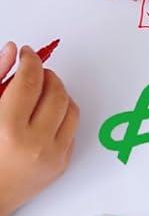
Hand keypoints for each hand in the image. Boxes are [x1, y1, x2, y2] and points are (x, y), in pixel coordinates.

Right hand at [0, 43, 79, 215]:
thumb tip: (13, 50)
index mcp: (8, 130)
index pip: (30, 82)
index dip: (30, 61)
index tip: (27, 54)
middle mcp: (35, 144)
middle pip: (55, 92)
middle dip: (46, 75)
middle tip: (34, 71)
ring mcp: (52, 156)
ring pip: (71, 109)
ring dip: (58, 93)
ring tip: (40, 91)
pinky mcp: (61, 165)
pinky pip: (72, 130)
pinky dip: (62, 116)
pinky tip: (44, 114)